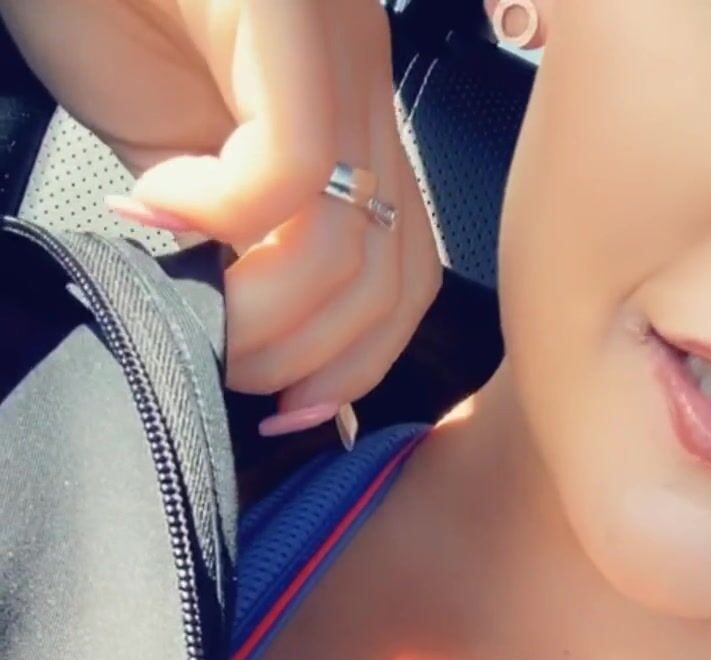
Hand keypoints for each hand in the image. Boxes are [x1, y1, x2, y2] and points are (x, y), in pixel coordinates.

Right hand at [0, 0, 442, 426]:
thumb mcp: (173, 152)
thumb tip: (240, 340)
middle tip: (219, 361)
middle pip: (390, 284)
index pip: (404, 284)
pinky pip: (290, 165)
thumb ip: (222, 242)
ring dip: (258, 312)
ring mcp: (333, 46)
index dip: (349, 371)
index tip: (281, 412)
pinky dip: (218, 217)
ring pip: (346, 246)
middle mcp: (363, 86)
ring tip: (183, 294)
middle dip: (302, 364)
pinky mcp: (283, 11)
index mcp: (350, 122)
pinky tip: (149, 204)